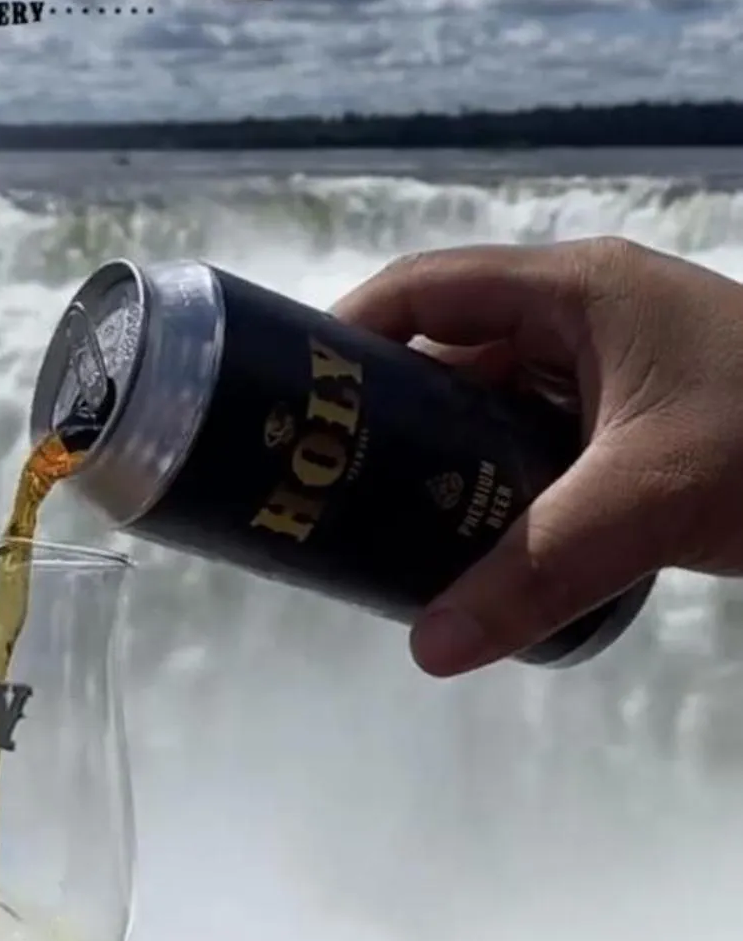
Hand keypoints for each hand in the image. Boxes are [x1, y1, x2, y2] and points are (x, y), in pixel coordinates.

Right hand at [334, 235, 742, 674]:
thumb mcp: (647, 505)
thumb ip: (534, 572)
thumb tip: (427, 651)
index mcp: (578, 289)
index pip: (425, 289)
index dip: (345, 335)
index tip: (287, 405)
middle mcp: (592, 313)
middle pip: (455, 348)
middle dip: (388, 417)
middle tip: (323, 489)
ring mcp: (626, 366)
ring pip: (503, 403)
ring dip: (448, 461)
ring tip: (380, 530)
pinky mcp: (652, 418)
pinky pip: (551, 442)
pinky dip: (508, 486)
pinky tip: (481, 547)